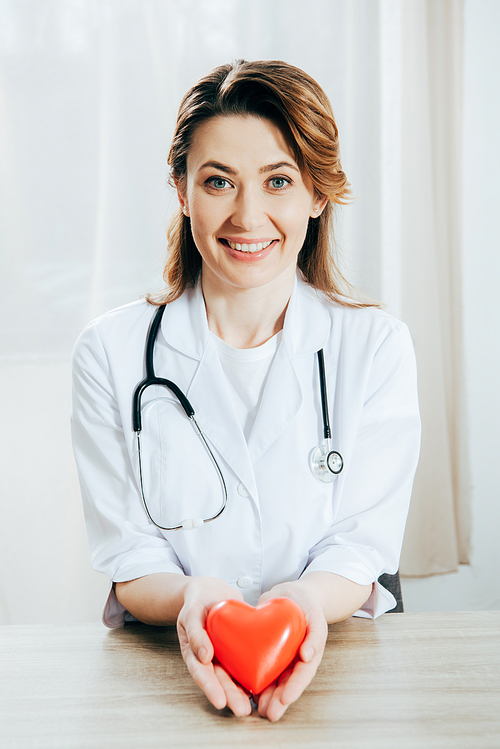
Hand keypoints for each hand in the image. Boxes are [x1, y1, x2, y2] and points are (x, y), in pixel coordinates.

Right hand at [176, 577, 252, 716]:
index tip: (221, 701)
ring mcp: (223, 654)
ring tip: (251, 707)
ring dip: (240, 692)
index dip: (210, 688)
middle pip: (219, 680)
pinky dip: (251, 674)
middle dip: (230, 696)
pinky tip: (262, 686)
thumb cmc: (196, 601)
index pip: (202, 673)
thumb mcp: (191, 613)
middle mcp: (208, 657)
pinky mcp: (237, 648)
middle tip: (242, 710)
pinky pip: (243, 662)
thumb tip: (203, 656)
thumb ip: (195, 632)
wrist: (209, 590)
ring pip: (232, 676)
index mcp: (194, 651)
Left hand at [255, 581, 327, 721]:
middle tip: (269, 713)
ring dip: (265, 696)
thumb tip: (308, 656)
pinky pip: (257, 666)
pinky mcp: (262, 651)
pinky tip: (243, 688)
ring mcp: (277, 658)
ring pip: (271, 680)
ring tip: (258, 709)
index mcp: (307, 655)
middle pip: (285, 684)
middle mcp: (292, 661)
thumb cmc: (308, 607)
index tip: (285, 699)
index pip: (301, 675)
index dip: (294, 688)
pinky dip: (251, 678)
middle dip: (278, 701)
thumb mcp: (316, 618)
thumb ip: (316, 636)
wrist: (292, 595)